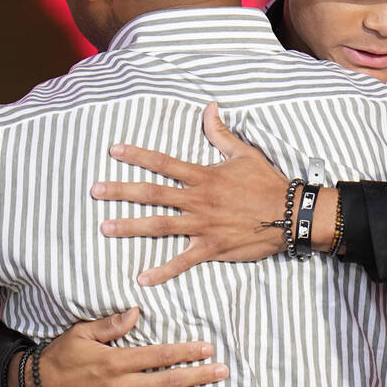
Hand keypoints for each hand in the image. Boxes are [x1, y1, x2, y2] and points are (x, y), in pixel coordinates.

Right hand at [29, 307, 228, 386]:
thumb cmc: (60, 356)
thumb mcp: (82, 332)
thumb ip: (111, 324)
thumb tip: (136, 311)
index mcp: (117, 360)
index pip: (160, 355)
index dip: (186, 352)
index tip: (208, 349)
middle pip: (168, 381)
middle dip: (199, 376)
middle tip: (223, 372)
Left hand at [91, 103, 290, 284]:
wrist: (290, 213)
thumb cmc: (267, 182)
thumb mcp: (244, 153)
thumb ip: (220, 134)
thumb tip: (209, 108)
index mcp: (203, 176)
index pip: (164, 163)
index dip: (137, 155)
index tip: (113, 151)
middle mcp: (198, 200)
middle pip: (152, 194)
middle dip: (122, 191)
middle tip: (96, 191)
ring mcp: (203, 225)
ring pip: (160, 226)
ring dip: (131, 227)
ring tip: (105, 228)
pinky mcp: (211, 248)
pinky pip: (182, 261)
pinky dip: (162, 271)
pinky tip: (141, 278)